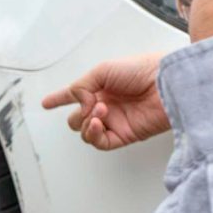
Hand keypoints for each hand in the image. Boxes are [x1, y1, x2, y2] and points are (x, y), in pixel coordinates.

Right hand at [42, 53, 168, 150]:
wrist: (166, 84)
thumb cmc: (142, 70)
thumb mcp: (102, 70)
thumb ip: (81, 87)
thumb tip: (79, 105)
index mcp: (100, 86)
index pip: (74, 95)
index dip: (58, 99)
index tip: (46, 103)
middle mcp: (106, 105)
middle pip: (76, 118)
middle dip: (76, 114)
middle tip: (88, 106)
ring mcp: (114, 121)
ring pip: (84, 131)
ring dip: (85, 122)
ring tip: (99, 111)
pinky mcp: (124, 135)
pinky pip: (99, 142)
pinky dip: (92, 134)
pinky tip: (96, 123)